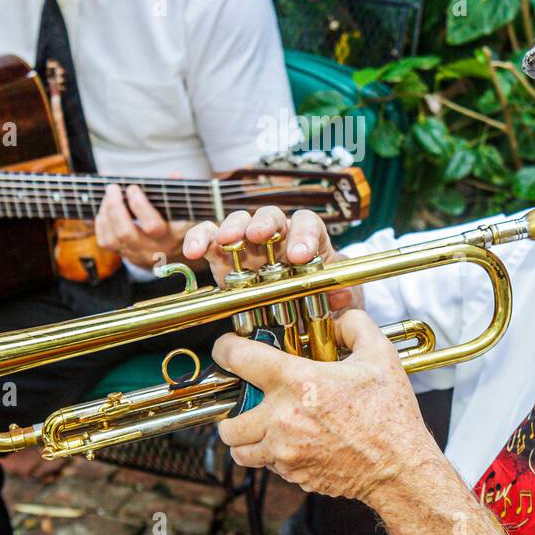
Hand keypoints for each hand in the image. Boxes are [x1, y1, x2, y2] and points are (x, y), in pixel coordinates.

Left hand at [94, 183, 190, 268]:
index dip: (139, 206)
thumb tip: (175, 175)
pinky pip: (106, 243)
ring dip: (106, 214)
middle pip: (125, 233)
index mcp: (171, 237)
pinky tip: (105, 210)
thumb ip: (183, 194)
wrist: (178, 252)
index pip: (153, 226)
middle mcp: (153, 249)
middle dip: (115, 207)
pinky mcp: (127, 256)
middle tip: (113, 188)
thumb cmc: (183, 225)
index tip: (133, 188)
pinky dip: (102, 224)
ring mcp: (138, 255)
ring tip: (109, 196)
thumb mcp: (189, 211)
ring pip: (112, 238)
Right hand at [181, 206, 360, 312]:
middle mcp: (277, 238)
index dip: (303, 235)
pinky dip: (200, 239)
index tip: (300, 255)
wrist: (298, 318)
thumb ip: (340, 297)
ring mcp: (248, 245)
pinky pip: (209, 239)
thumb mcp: (336, 302)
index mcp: (308, 241)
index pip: (307, 224)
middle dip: (265, 224)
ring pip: (240, 222)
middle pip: (271, 216)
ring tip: (226, 240)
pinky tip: (193, 250)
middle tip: (259, 236)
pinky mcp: (222, 257)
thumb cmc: (318, 300)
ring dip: (232, 227)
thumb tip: (341, 293)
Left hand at [213, 309, 438, 503]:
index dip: (225, 348)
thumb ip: (354, 325)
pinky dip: (269, 453)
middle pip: (228, 419)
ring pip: (239, 449)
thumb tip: (337, 318)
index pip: (239, 359)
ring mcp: (285, 451)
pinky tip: (291, 441)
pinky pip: (266, 464)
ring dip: (244, 436)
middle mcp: (283, 419)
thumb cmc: (390, 415)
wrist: (399, 468)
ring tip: (260, 425)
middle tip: (247, 398)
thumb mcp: (379, 356)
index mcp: (298, 382)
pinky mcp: (293, 474)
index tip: (226, 348)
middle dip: (232, 407)